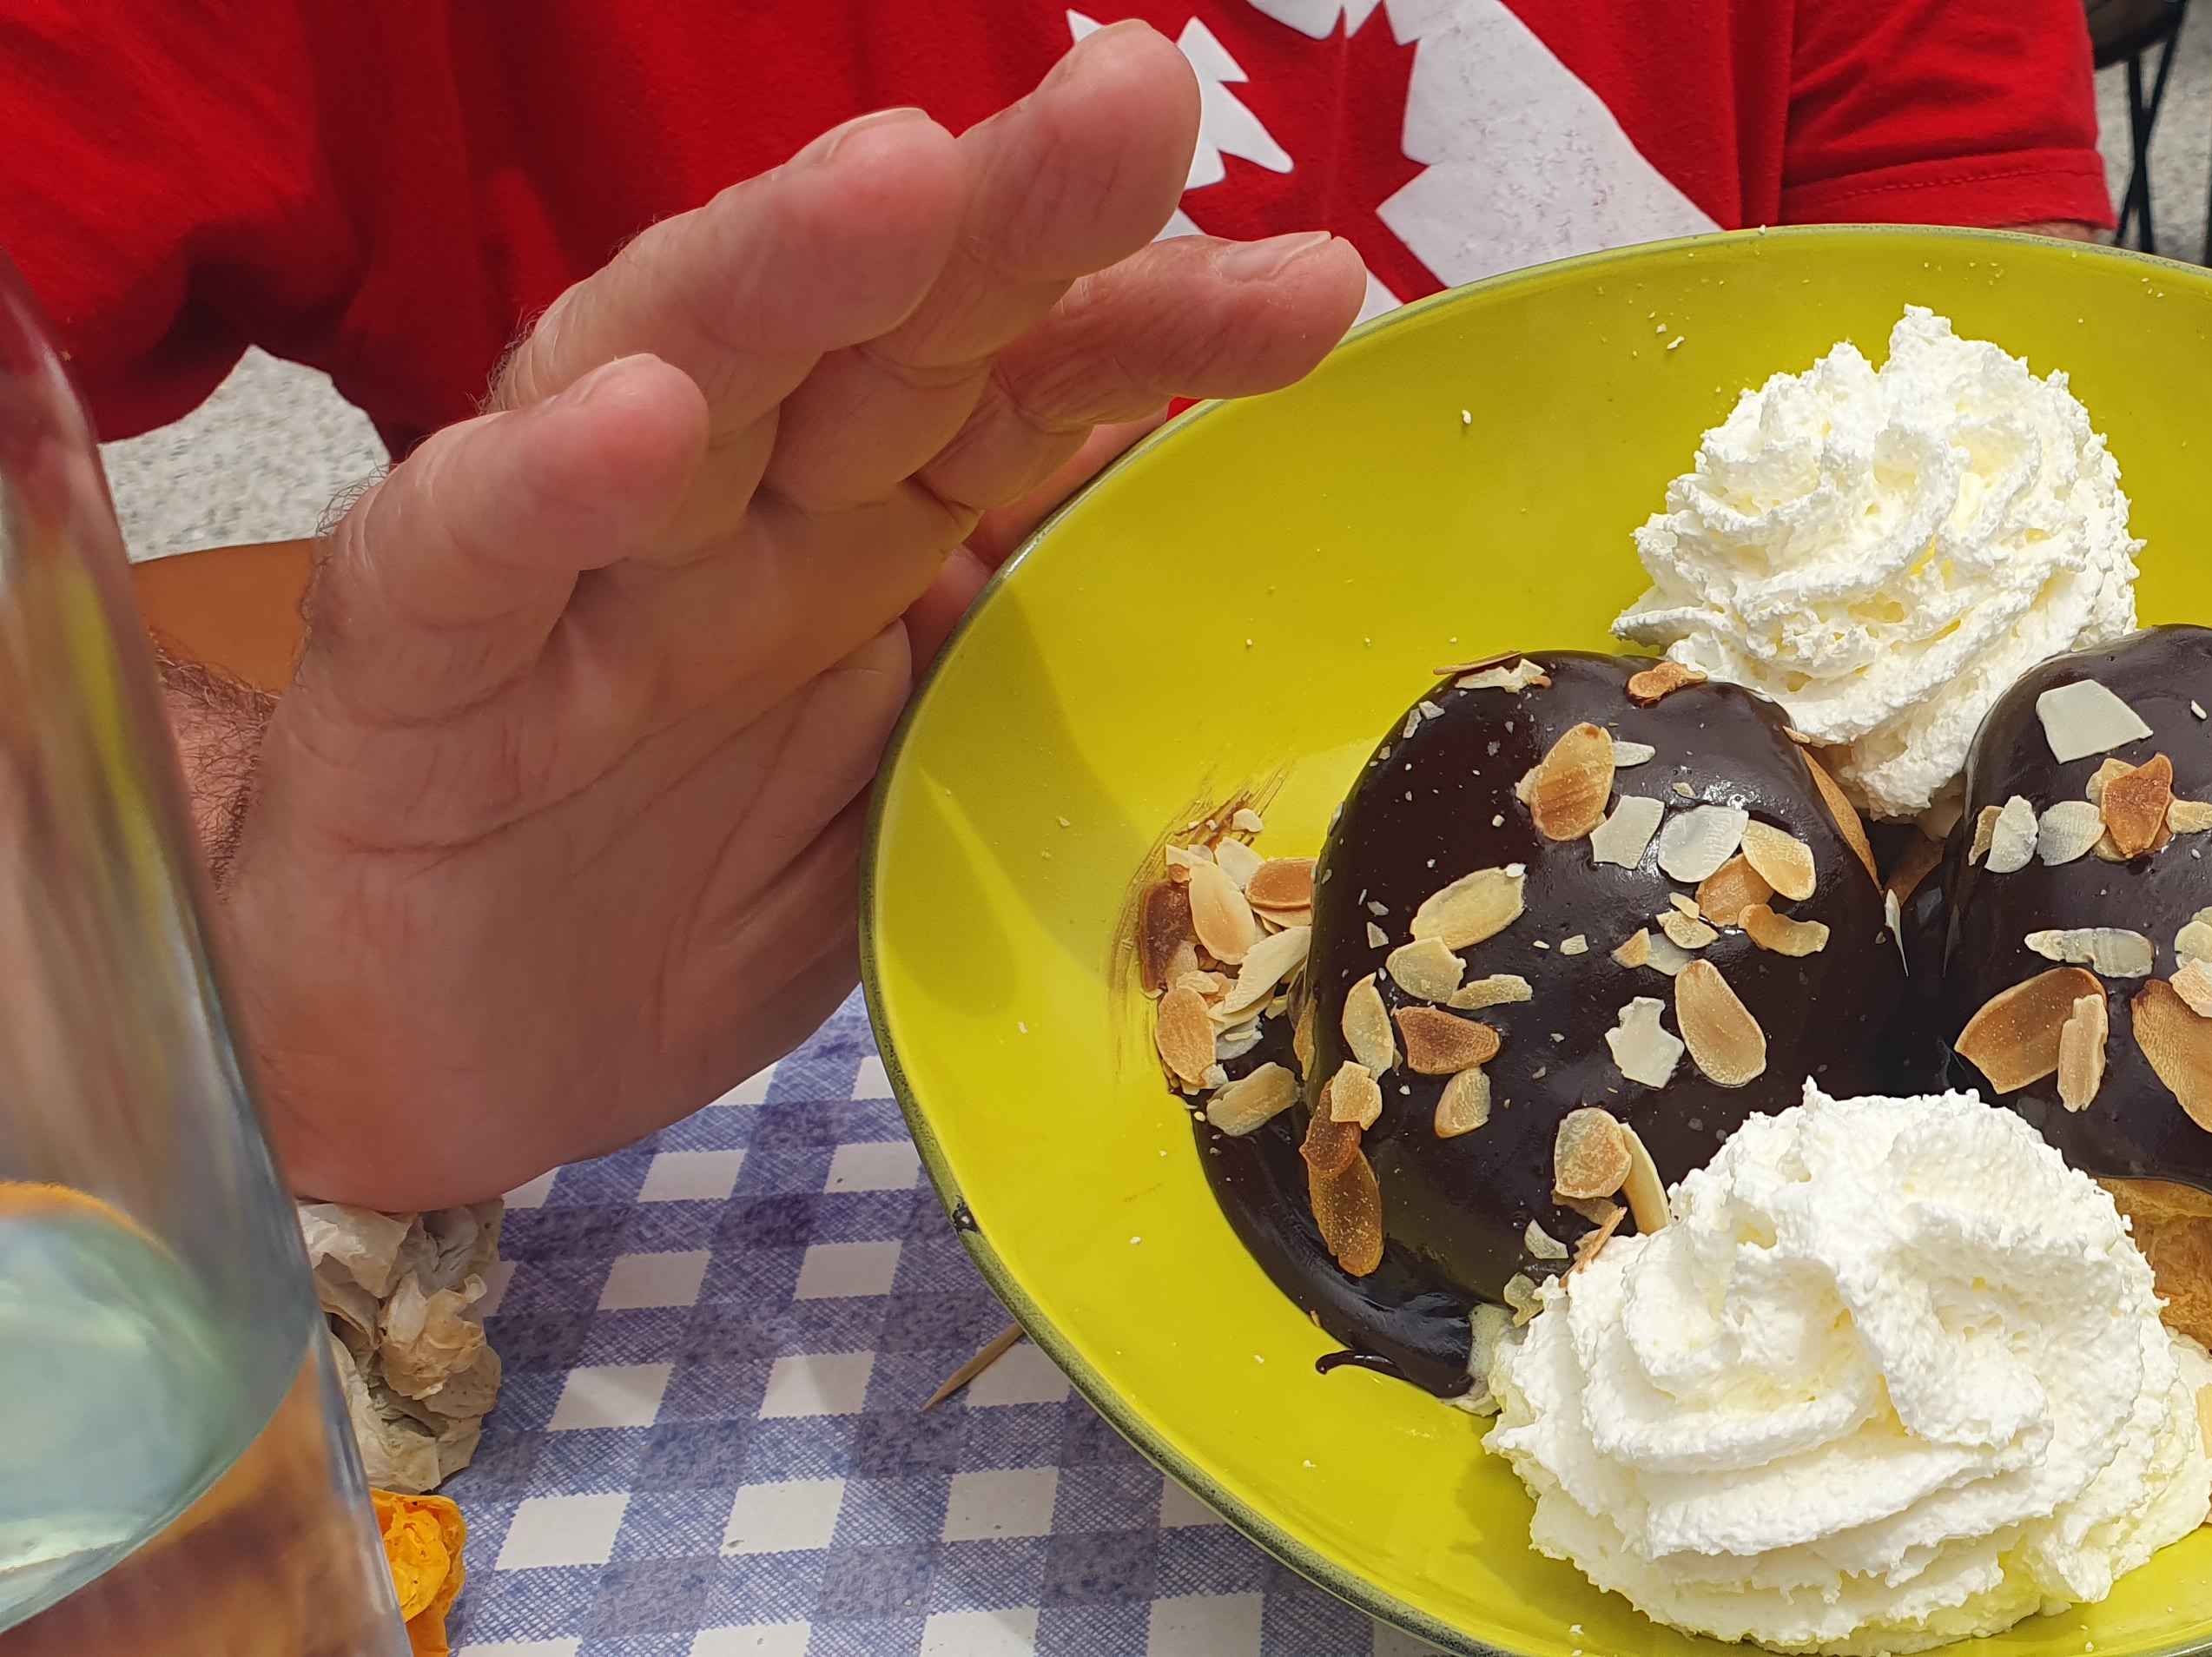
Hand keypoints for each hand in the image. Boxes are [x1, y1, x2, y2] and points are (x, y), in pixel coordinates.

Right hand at [223, 20, 1365, 1209]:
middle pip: (876, 321)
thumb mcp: (911, 779)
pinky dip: (542, 483)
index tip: (1320, 284)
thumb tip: (1216, 529)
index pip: (1023, 380)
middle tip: (1137, 101)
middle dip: (1007, 208)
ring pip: (670, 365)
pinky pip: (467, 550)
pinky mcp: (410, 663)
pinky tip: (637, 425)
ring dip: (782, 269)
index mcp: (863, 525)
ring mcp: (571, 564)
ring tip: (896, 183)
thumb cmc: (681, 900)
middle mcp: (730, 502)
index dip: (1156, 319)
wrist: (447, 1072)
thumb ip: (1022, 645)